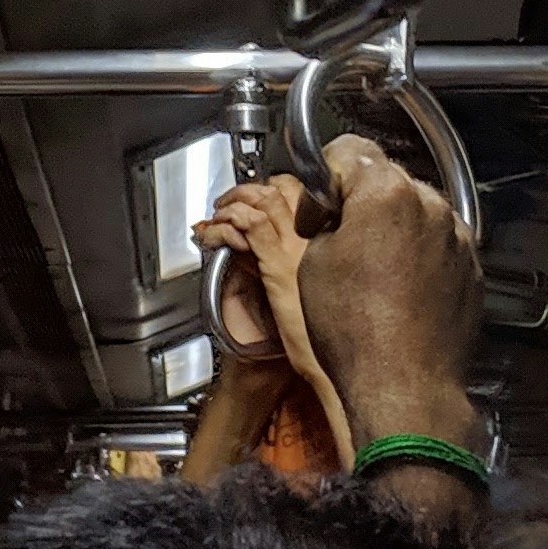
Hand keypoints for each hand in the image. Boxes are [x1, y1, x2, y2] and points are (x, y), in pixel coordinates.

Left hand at [193, 173, 324, 386]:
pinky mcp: (278, 265)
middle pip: (287, 188)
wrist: (323, 362)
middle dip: (253, 187)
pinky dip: (229, 222)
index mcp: (329, 241)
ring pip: (266, 200)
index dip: (280, 186)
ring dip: (236, 199)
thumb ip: (292, 259)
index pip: (307, 193)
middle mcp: (318, 238)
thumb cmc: (316, 332)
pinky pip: (251, 226)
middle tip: (235, 198)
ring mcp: (298, 248)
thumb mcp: (312, 285)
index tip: (264, 191)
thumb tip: (263, 242)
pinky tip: (217, 230)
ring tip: (220, 210)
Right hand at [292, 138, 479, 448]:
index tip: (316, 205)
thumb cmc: (355, 333)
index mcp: (386, 194)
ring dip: (392, 228)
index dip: (322, 178)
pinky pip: (437, 243)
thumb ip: (325, 218)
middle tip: (337, 237)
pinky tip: (396, 290)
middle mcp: (431, 206)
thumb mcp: (312, 263)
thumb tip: (331, 211)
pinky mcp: (469, 267)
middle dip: (360, 201)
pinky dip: (417, 255)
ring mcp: (456, 237)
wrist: (403, 387)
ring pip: (415, 211)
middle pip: (386, 179)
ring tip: (369, 272)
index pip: (347, 150)